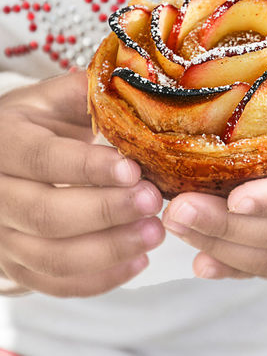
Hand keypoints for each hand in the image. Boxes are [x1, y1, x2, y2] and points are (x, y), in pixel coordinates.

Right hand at [0, 71, 163, 296]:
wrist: (2, 157)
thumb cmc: (33, 125)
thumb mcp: (51, 99)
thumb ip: (85, 92)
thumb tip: (132, 80)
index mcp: (5, 142)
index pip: (43, 159)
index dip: (88, 167)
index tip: (133, 169)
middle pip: (46, 213)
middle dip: (106, 211)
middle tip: (153, 201)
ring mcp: (3, 235)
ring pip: (51, 256)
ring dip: (109, 250)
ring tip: (154, 232)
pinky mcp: (17, 265)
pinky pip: (56, 283)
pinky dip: (100, 279)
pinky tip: (137, 260)